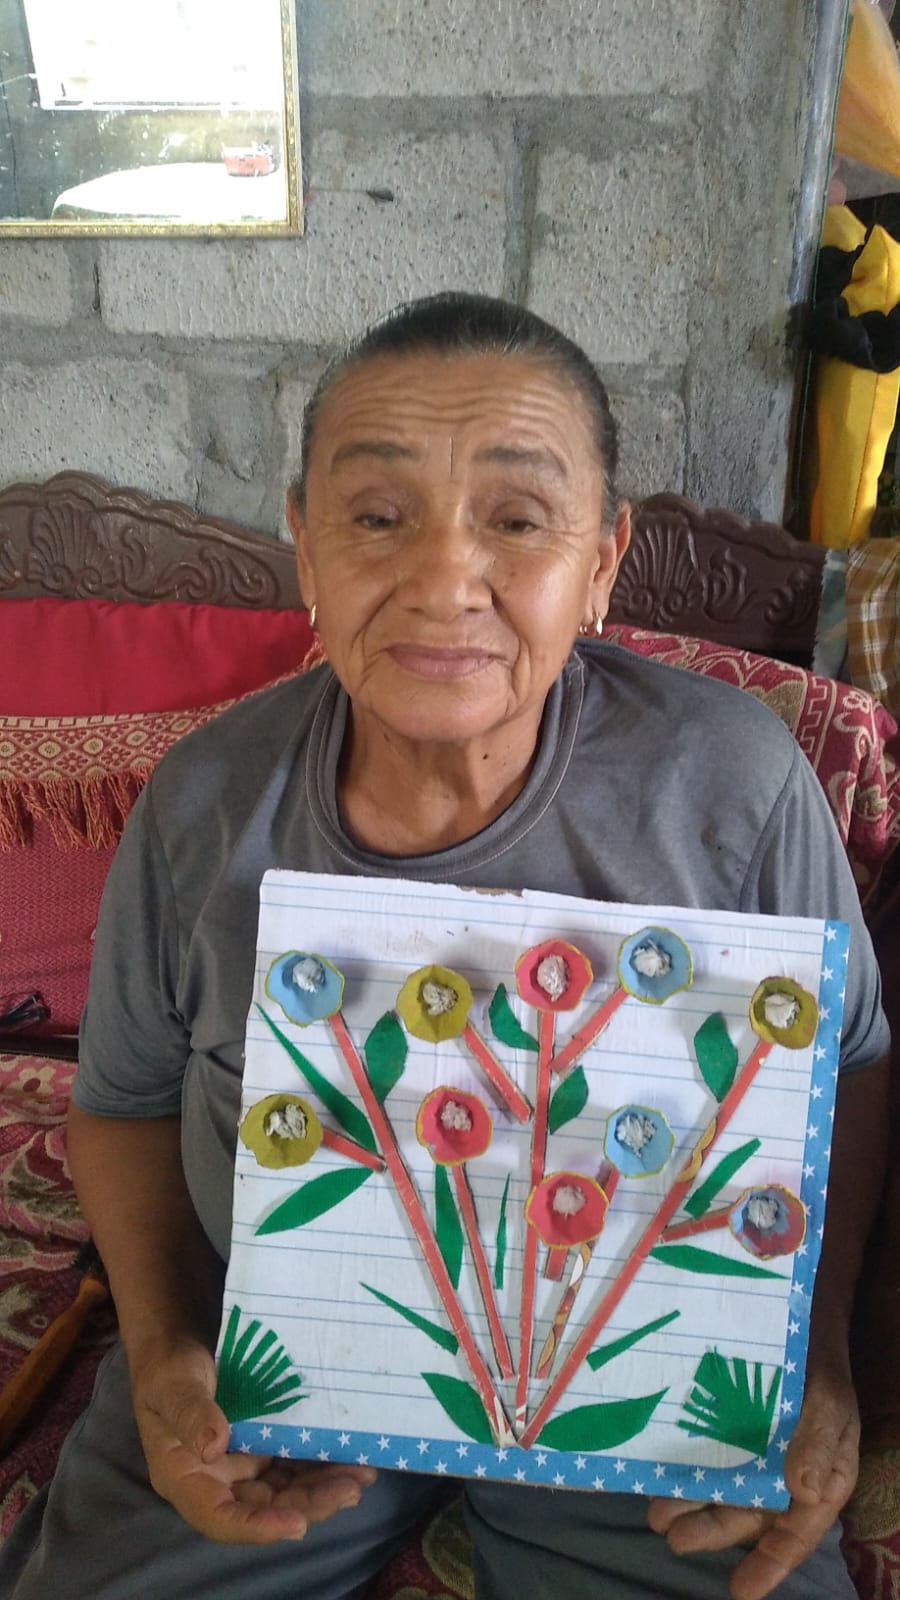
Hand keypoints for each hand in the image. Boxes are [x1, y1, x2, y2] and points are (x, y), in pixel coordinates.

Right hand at [131, 1336, 375, 1543]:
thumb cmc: (167, 1369)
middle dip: (308, 1504)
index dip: (259, 1526)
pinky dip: (318, 1465)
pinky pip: (291, 1466)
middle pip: (264, 1508)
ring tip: (361, 1475)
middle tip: (350, 1489)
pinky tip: (348, 1456)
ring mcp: (241, 1468)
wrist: (177, 1349)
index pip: (221, 1518)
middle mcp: (216, 1483)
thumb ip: (190, 1414)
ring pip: (284, 1491)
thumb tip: (214, 1447)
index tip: (297, 1524)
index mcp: (185, 1479)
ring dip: (321, 1488)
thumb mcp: (172, 1387)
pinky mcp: (259, 1451)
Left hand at [647, 1364, 858, 1599]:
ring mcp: (745, 1457)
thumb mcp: (832, 1404)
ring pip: (716, 1491)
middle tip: (676, 1538)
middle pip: (744, 1518)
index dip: (769, 1566)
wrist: (799, 1327)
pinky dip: (680, 1467)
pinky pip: (700, 1456)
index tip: (741, 1590)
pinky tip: (656, 1472)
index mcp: (815, 1486)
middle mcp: (776, 1480)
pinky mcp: (720, 1433)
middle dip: (710, 1531)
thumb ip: (820, 1445)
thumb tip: (804, 1491)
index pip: (794, 1535)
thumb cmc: (821, 1373)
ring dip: (688, 1504)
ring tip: (657, 1514)